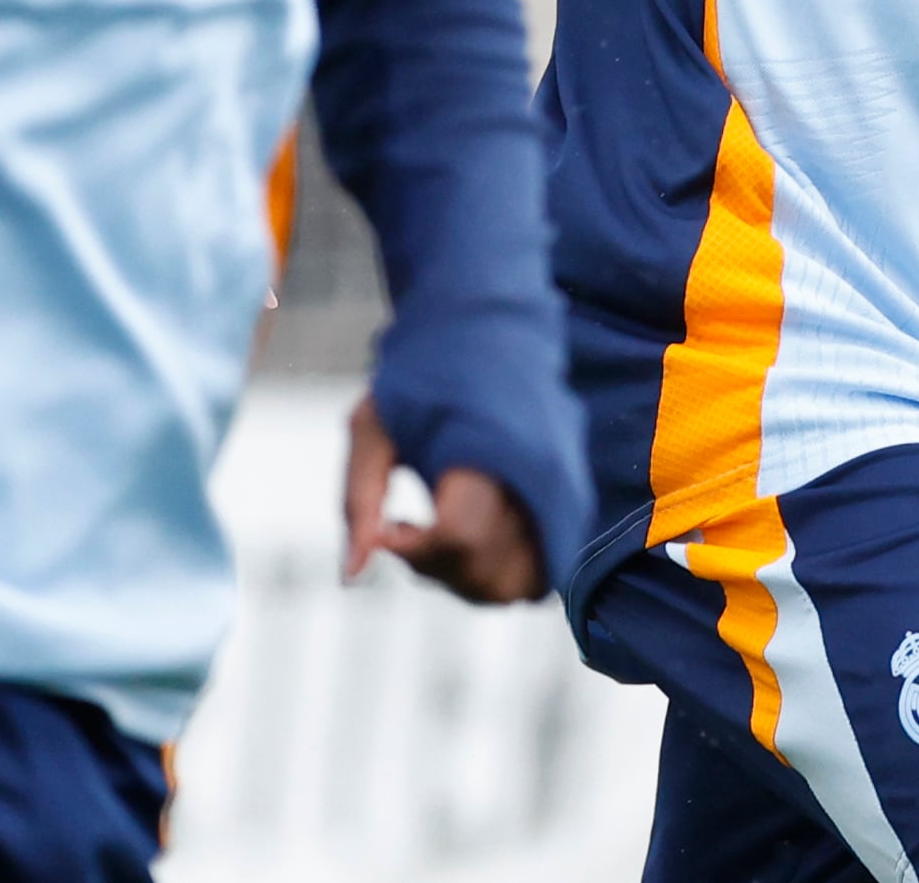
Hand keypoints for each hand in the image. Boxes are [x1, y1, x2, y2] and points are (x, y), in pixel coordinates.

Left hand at [341, 393, 547, 603]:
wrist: (490, 331)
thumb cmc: (422, 377)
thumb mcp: (373, 424)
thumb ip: (359, 499)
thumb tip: (351, 576)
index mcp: (489, 449)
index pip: (459, 535)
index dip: (413, 547)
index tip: (390, 524)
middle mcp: (536, 478)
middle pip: (486, 574)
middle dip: (433, 565)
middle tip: (404, 525)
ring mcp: (560, 496)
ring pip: (514, 588)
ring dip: (465, 577)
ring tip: (436, 532)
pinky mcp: (567, 507)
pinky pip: (536, 577)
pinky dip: (496, 573)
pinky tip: (464, 536)